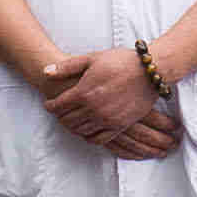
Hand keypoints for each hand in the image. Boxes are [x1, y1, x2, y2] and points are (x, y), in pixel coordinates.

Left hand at [41, 47, 164, 142]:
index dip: (50, 105)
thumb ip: (67, 67)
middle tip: (60, 112)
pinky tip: (88, 130)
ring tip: (74, 120)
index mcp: (83, 92)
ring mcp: (107, 119)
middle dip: (60, 116)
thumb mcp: (92, 58)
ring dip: (73, 127)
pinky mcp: (120, 125)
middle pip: (67, 120)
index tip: (50, 104)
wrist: (151, 70)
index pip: (57, 106)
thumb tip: (45, 72)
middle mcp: (93, 108)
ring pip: (80, 130)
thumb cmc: (121, 61)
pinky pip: (98, 139)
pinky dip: (89, 136)